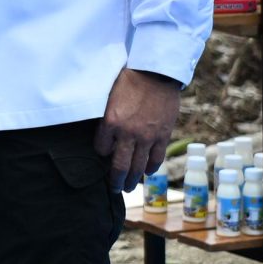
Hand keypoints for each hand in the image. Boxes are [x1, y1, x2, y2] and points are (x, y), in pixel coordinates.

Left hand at [93, 67, 179, 192]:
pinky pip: (156, 158)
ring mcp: (147, 136)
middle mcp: (128, 134)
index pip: (100, 150)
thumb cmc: (127, 82)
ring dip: (133, 180)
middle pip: (120, 166)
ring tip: (129, 188)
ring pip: (139, 167)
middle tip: (114, 189)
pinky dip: (150, 168)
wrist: (155, 74)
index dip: (100, 155)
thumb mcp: (107, 98)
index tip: (101, 157)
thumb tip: (104, 138)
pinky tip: (147, 173)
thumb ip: (105, 119)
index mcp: (110, 123)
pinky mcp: (163, 135)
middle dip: (116, 181)